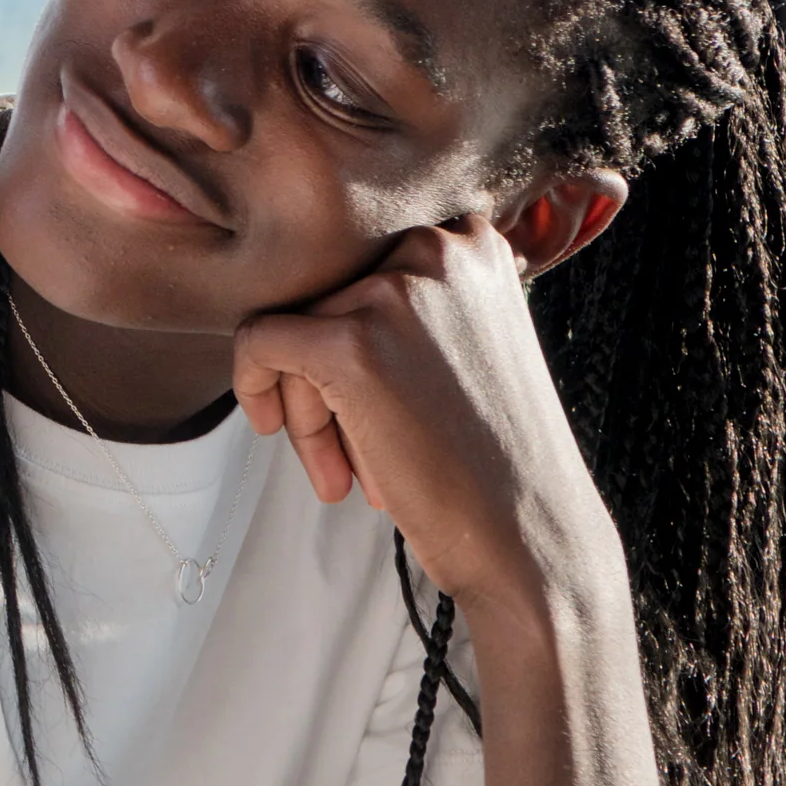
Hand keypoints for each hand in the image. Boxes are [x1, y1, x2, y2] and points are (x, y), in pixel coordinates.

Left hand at [229, 219, 622, 621]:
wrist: (530, 542)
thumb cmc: (492, 456)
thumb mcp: (472, 340)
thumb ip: (415, 296)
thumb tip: (315, 279)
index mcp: (471, 243)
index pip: (360, 259)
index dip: (349, 327)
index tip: (363, 390)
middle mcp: (437, 249)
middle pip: (323, 291)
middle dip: (322, 373)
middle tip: (349, 449)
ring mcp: (393, 292)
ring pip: (291, 324)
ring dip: (306, 404)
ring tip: (347, 472)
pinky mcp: (349, 341)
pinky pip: (258, 341)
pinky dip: (255, 388)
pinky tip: (290, 441)